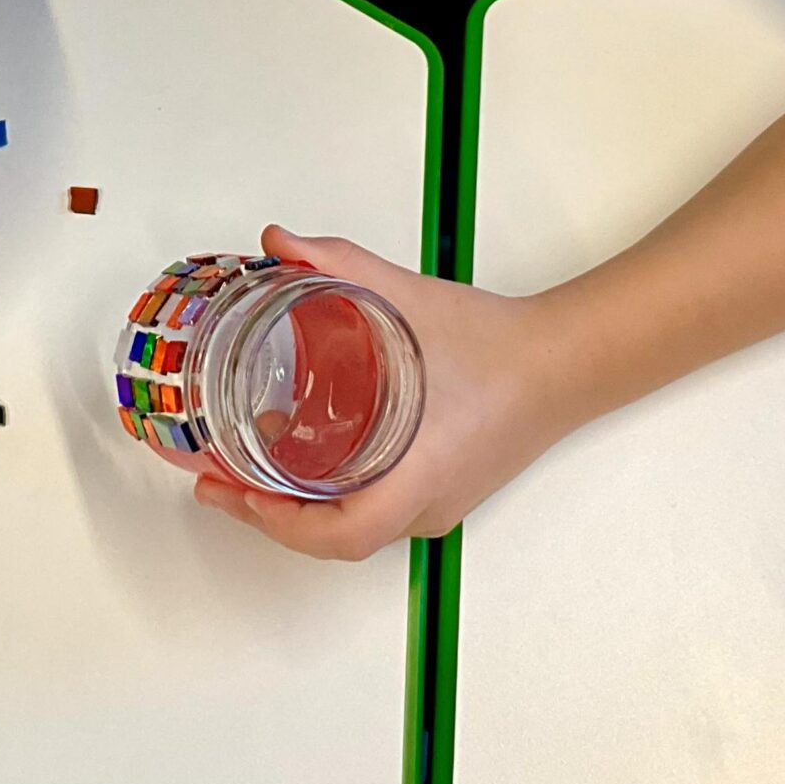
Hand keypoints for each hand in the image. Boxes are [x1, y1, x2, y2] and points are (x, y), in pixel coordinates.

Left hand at [189, 227, 566, 559]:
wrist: (565, 360)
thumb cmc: (498, 344)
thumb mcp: (409, 295)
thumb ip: (338, 264)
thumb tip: (278, 243)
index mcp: (420, 474)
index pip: (341, 535)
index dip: (278, 523)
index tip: (233, 490)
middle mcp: (428, 504)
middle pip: (335, 540)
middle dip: (269, 516)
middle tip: (219, 479)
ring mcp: (438, 505)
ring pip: (355, 530)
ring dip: (299, 508)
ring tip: (251, 466)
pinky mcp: (444, 494)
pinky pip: (377, 514)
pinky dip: (333, 498)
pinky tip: (307, 458)